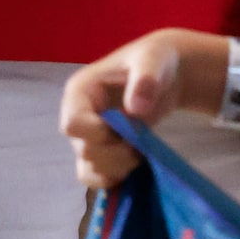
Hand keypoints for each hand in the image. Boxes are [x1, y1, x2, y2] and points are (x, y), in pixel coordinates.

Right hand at [60, 29, 226, 189]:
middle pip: (84, 150)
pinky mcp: (99, 152)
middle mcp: (77, 116)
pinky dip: (115, 178)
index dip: (100, 133)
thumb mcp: (154, 60)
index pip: (73, 124)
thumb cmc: (156, 61)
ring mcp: (87, 137)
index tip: (129, 127)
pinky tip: (136, 165)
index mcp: (80, 92)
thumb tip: (135, 109)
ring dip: (118, 167)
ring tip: (141, 151)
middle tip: (142, 140)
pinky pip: (95, 178)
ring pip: (89, 169)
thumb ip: (145, 80)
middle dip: (117, 151)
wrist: (166, 74)